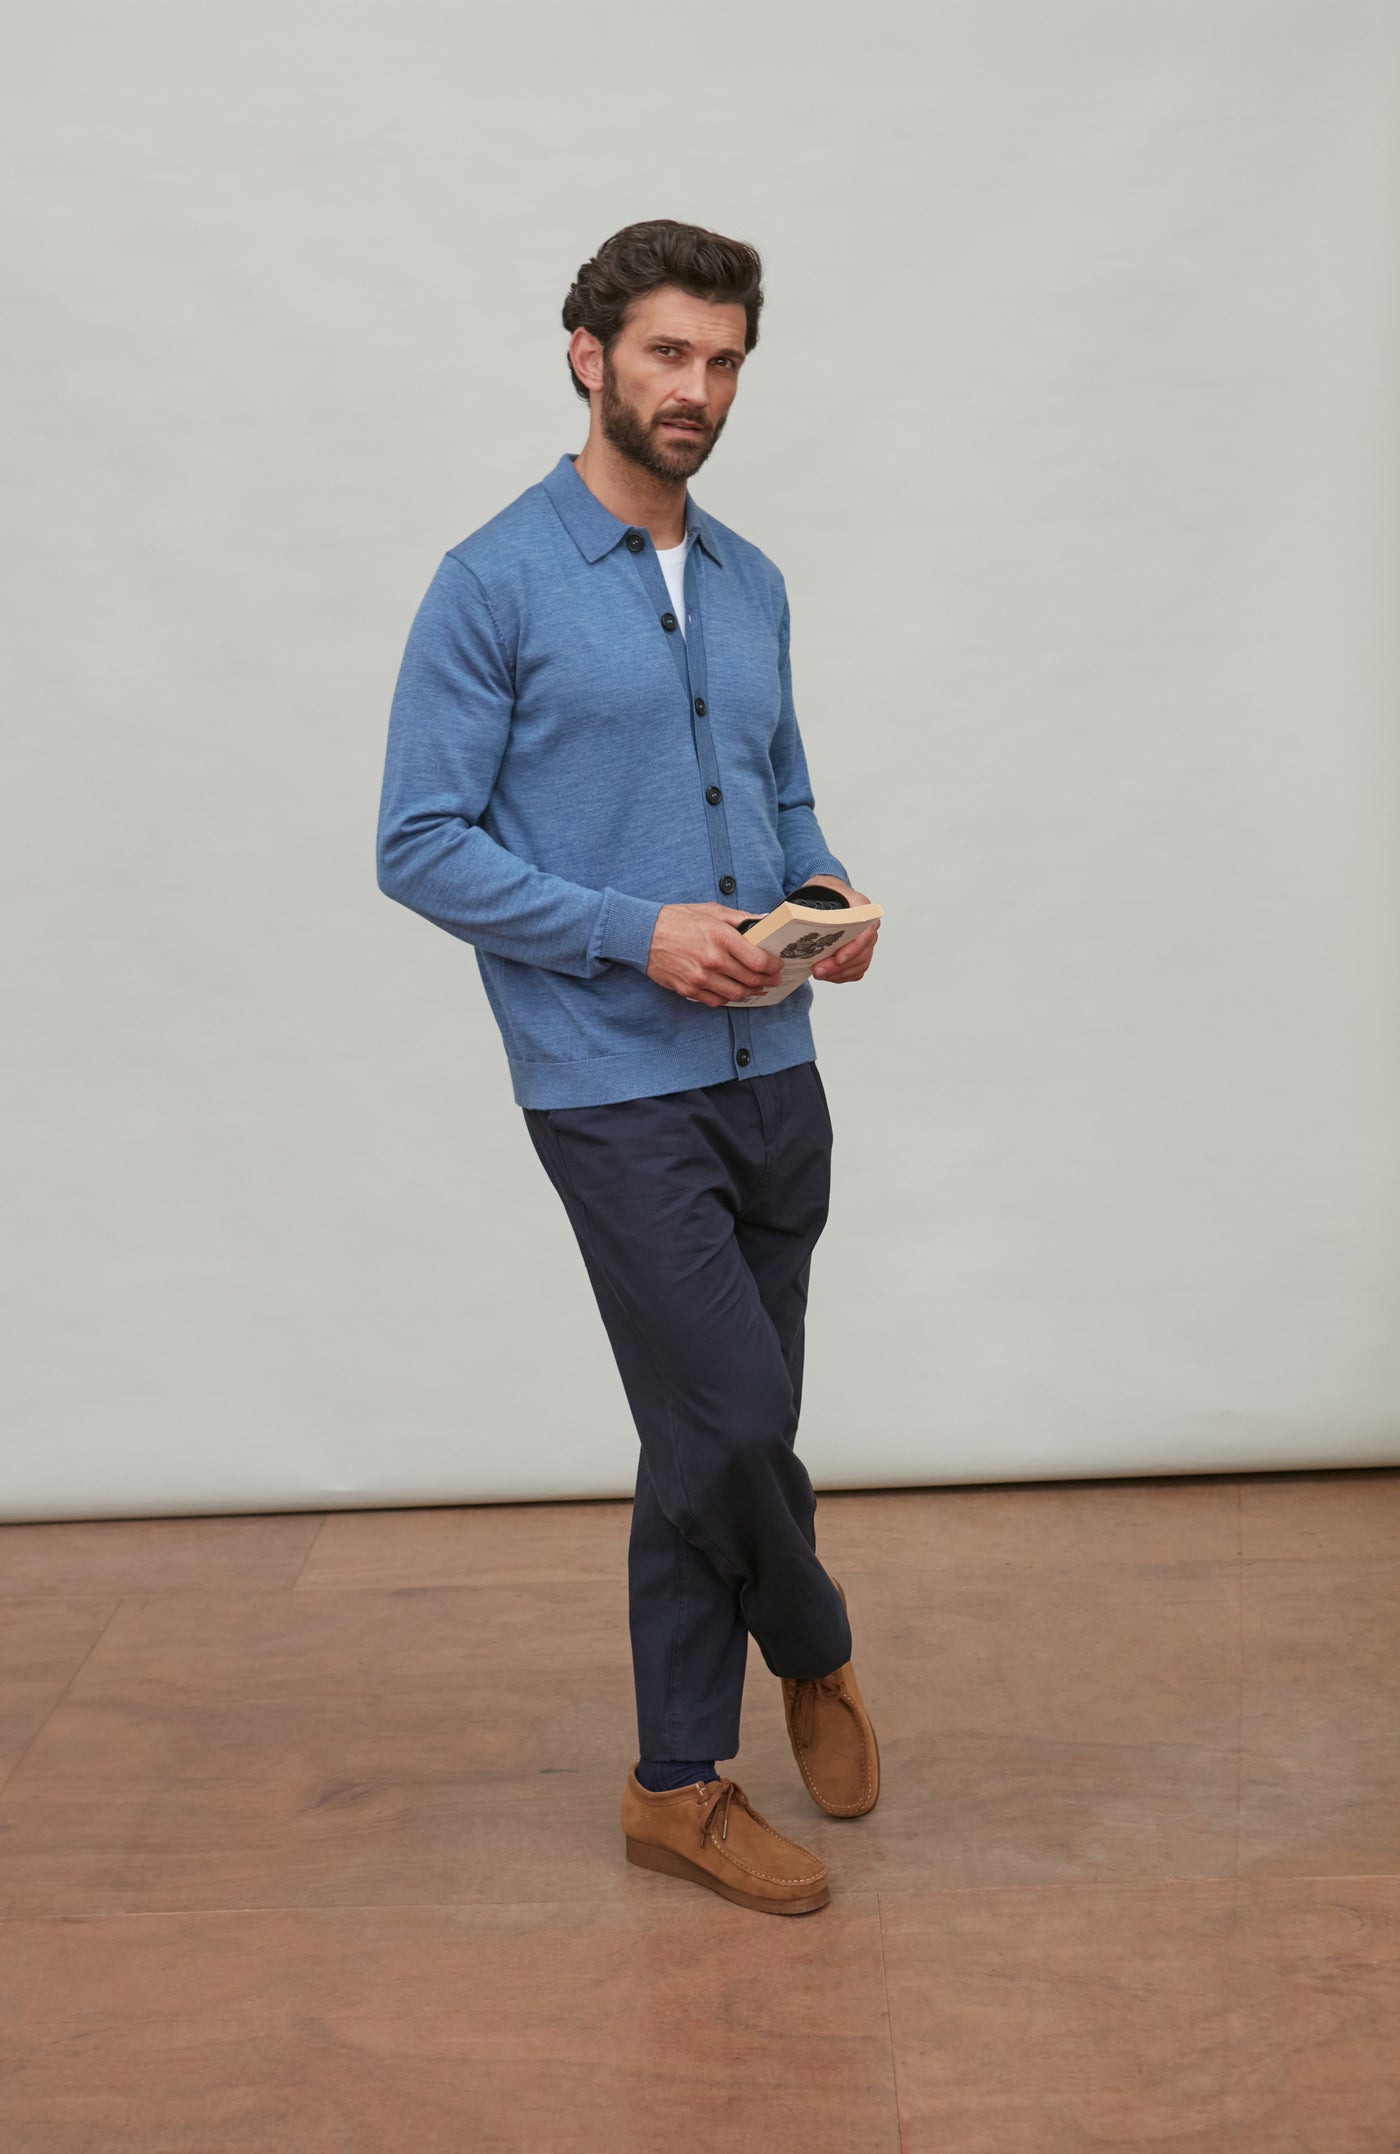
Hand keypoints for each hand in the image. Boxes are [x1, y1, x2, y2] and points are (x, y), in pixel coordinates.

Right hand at [645, 902, 785, 1007]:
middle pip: (750, 979)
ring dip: (751, 992)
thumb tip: (764, 920)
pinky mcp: (688, 988)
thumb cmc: (676, 919)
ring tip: (758, 987)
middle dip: (767, 980)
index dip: (773, 966)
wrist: (642, 933)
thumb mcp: (711, 910)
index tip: (777, 965)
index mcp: (721, 937)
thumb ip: (740, 918)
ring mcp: (700, 977)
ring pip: (736, 994)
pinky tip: (733, 992)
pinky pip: (715, 1001)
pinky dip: (728, 998)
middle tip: (773, 978)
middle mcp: (712, 959)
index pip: (758, 960)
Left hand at [802, 875, 878, 982]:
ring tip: (819, 973)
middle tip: (818, 970)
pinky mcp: (860, 954)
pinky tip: (826, 975)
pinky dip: (841, 976)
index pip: (866, 932)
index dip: (854, 948)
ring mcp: (866, 942)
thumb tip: (802, 922)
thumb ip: (816, 904)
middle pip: (861, 953)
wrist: (830, 894)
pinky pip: (855, 971)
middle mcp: (868, 927)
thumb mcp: (820, 889)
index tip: (839, 958)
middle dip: (839, 966)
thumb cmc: (827, 891)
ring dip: (839, 973)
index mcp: (863, 909)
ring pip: (859, 965)